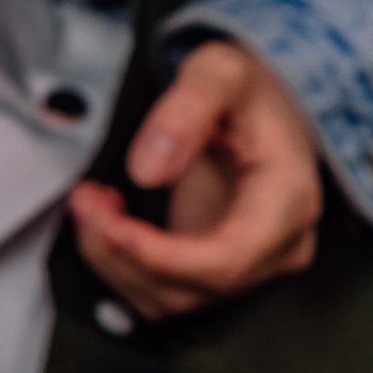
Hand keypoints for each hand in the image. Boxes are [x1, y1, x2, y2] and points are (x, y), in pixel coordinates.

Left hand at [68, 40, 322, 320]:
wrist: (252, 106)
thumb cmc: (246, 91)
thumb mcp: (220, 71)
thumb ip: (187, 109)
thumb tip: (148, 170)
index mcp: (288, 202)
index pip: (228, 262)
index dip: (161, 258)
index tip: (111, 227)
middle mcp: (273, 248)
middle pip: (189, 289)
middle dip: (120, 252)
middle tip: (85, 199)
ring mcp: (243, 268)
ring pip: (164, 301)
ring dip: (111, 260)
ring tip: (91, 202)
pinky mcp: (209, 274)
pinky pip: (155, 294)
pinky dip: (117, 265)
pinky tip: (107, 222)